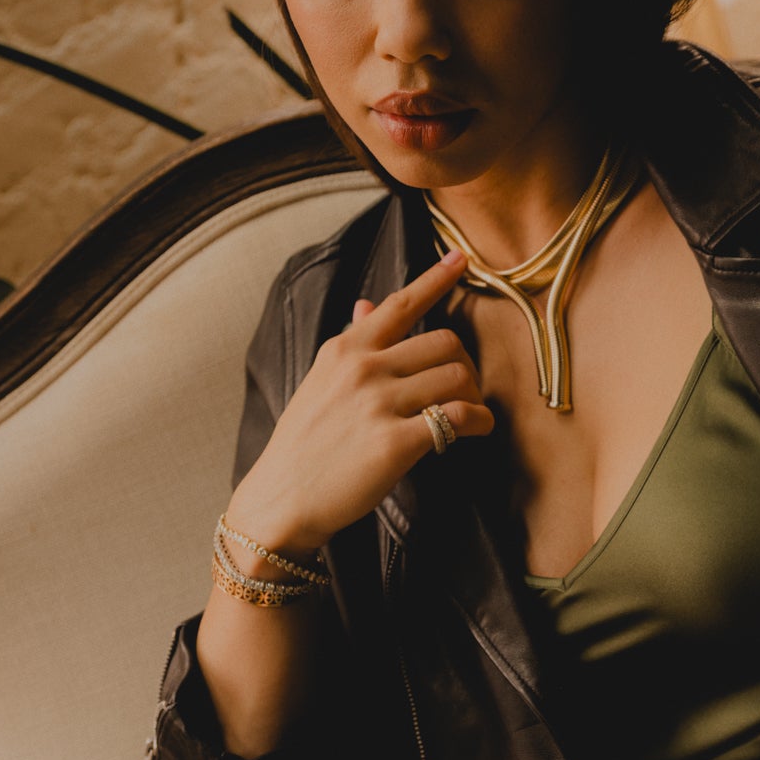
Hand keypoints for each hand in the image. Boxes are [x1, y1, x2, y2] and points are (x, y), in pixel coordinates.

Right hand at [226, 249, 494, 551]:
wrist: (281, 501)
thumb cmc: (304, 444)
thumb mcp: (319, 382)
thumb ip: (351, 344)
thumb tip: (367, 303)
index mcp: (345, 348)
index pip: (399, 304)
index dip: (435, 279)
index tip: (461, 258)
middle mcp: (363, 368)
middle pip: (445, 342)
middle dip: (464, 364)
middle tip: (462, 389)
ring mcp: (379, 403)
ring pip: (457, 376)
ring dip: (473, 395)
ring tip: (467, 414)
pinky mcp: (396, 441)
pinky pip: (459, 417)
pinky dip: (478, 421)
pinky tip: (476, 429)